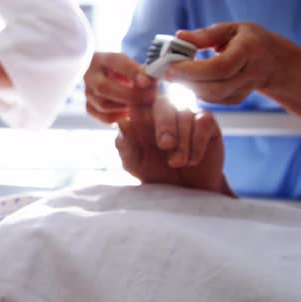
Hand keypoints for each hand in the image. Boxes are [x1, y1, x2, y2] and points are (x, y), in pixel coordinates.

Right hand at [84, 52, 155, 123]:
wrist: (106, 76)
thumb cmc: (121, 69)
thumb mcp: (130, 64)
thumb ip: (140, 70)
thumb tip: (150, 80)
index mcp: (102, 59)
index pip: (115, 62)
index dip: (132, 71)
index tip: (148, 80)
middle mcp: (91, 76)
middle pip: (104, 87)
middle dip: (130, 94)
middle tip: (149, 97)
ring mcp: (88, 93)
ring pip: (103, 105)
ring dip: (125, 106)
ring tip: (141, 104)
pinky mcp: (90, 107)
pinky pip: (104, 117)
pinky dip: (119, 117)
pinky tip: (128, 112)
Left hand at [115, 96, 233, 195]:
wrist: (184, 193)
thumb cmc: (156, 174)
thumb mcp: (134, 163)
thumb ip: (126, 144)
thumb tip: (121, 123)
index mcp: (141, 116)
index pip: (138, 95)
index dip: (140, 85)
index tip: (142, 82)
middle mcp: (164, 112)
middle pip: (163, 104)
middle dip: (164, 125)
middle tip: (165, 146)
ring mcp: (186, 116)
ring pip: (184, 113)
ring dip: (181, 142)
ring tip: (177, 162)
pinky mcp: (206, 124)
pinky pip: (203, 121)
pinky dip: (196, 143)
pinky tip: (192, 159)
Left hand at [168, 22, 300, 106]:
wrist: (271, 60)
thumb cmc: (248, 40)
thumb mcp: (230, 30)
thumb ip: (205, 35)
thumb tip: (180, 36)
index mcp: (249, 51)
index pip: (219, 67)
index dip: (193, 70)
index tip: (171, 67)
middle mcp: (250, 73)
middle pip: (215, 87)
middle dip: (187, 82)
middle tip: (167, 74)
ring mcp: (245, 90)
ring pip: (213, 97)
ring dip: (189, 88)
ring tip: (174, 77)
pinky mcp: (237, 99)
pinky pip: (213, 101)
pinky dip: (197, 93)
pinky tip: (188, 83)